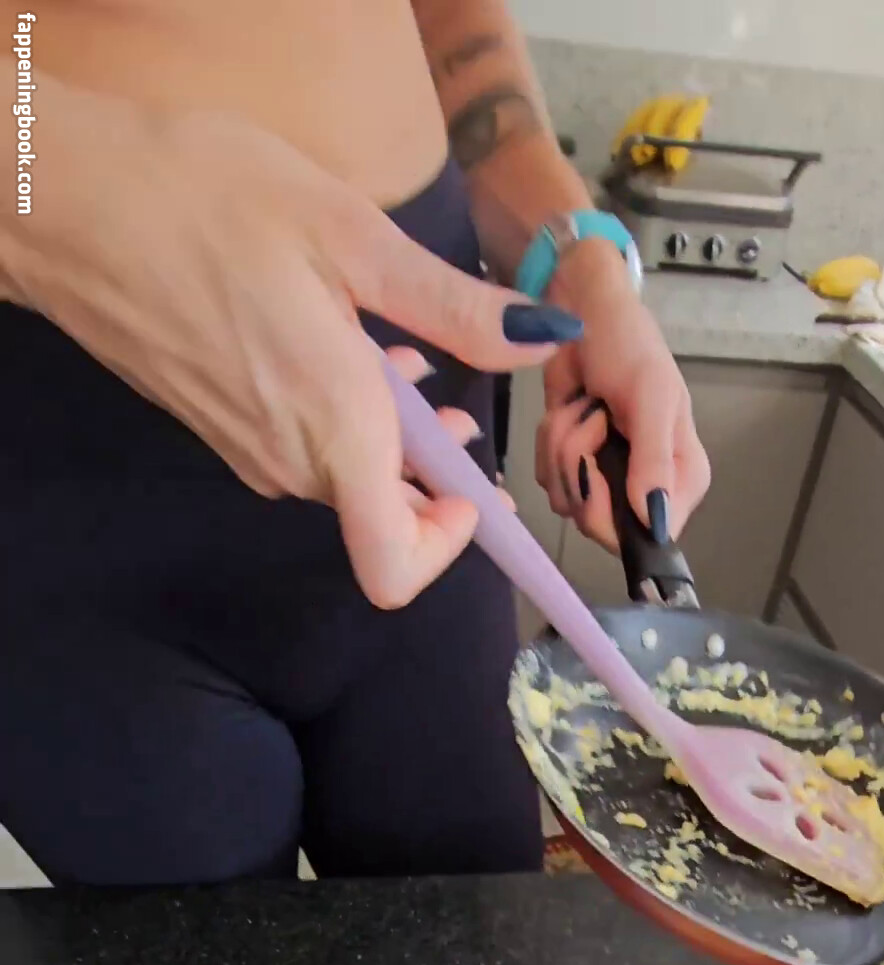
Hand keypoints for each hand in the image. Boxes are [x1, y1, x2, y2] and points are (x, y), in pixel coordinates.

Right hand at [4, 85, 577, 607]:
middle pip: (382, 514)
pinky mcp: (220, 427)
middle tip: (452, 395)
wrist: (62, 201)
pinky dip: (340, 411)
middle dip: (431, 468)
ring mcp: (249, 451)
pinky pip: (302, 444)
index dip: (448, 547)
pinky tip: (340, 340)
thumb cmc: (200, 200)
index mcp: (333, 430)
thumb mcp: (352, 238)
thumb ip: (453, 307)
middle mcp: (290, 463)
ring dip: (387, 431)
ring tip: (402, 353)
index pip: (395, 568)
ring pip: (345, 474)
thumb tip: (545, 337)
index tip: (471, 490)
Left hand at [534, 239, 709, 554]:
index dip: (612, 512)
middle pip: (600, 525)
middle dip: (581, 466)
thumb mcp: (650, 397)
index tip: (597, 466)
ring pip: (568, 500)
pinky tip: (567, 409)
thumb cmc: (628, 346)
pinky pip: (548, 482)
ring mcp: (606, 481)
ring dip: (563, 445)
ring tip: (584, 404)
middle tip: (592, 417)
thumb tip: (658, 527)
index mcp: (682, 478)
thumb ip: (654, 462)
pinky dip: (548, 442)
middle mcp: (645, 489)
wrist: (581, 312)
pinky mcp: (571, 468)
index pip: (648, 537)